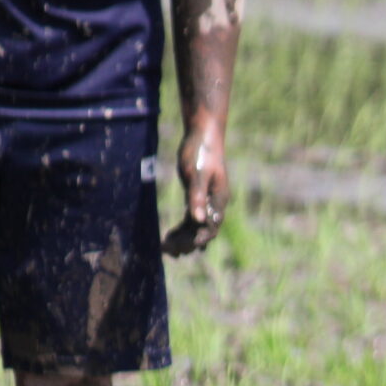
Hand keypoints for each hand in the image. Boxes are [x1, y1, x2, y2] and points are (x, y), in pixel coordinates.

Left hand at [163, 124, 228, 256]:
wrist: (204, 134)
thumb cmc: (201, 152)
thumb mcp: (196, 174)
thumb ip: (196, 197)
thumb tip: (197, 220)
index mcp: (218, 200)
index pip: (210, 228)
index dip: (196, 240)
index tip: (180, 248)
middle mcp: (215, 204)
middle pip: (203, 231)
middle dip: (187, 243)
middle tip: (168, 251)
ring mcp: (207, 201)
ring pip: (197, 227)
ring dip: (184, 239)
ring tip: (166, 248)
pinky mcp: (198, 196)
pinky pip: (192, 219)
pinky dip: (182, 229)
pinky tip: (171, 235)